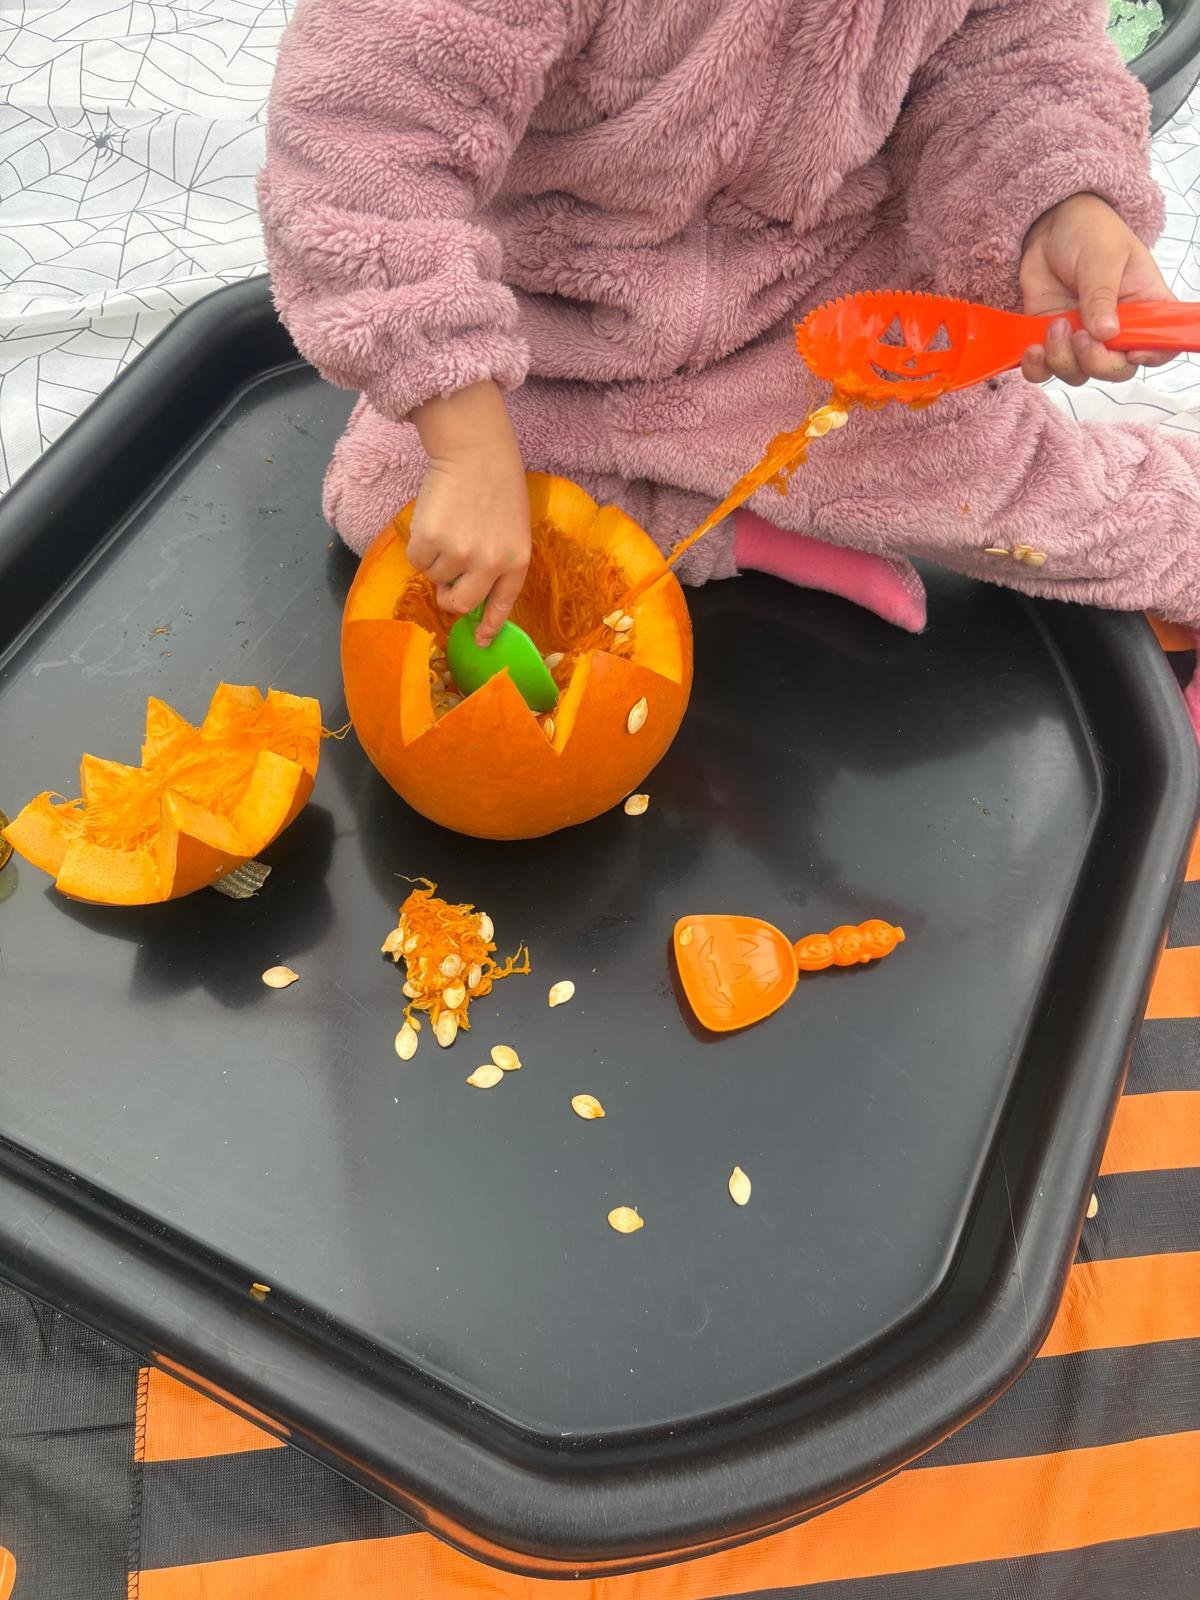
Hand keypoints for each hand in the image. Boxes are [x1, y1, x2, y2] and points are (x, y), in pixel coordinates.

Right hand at [407, 382, 529, 645]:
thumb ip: (498, 560)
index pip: (501, 605)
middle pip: (460, 603)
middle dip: (449, 597)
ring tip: (446, 530)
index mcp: (516, 562)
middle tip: (445, 582)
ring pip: (435, 578)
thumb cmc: (497, 485)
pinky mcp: (431, 541)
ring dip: (435, 561)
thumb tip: (468, 591)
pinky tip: (432, 523)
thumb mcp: (513, 528)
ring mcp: (460, 554)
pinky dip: (419, 547)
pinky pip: (417, 561)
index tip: (480, 641)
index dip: (490, 626)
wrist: (476, 452)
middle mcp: (490, 564)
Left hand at [1019, 192, 1175, 385]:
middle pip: (1115, 369)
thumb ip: (1102, 295)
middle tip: (1079, 336)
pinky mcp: (1052, 340)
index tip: (1131, 350)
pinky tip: (1033, 348)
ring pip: (1078, 373)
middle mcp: (1116, 328)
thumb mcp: (1102, 256)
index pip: (1161, 342)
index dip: (1152, 354)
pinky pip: (1045, 371)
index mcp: (1144, 305)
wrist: (1050, 227)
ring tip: (1055, 324)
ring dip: (1063, 360)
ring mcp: (1083, 337)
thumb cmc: (1089, 232)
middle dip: (1096, 362)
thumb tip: (1105, 333)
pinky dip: (1038, 368)